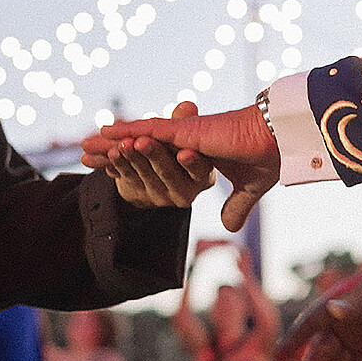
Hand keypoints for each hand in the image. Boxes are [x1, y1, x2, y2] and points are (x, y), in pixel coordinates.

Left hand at [82, 101, 277, 230]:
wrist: (278, 138)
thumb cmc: (267, 157)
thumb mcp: (246, 190)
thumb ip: (235, 207)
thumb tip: (228, 229)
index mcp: (198, 152)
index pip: (159, 156)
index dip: (136, 159)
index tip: (114, 163)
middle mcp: (186, 141)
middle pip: (140, 145)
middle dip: (111, 150)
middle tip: (83, 152)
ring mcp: (184, 135)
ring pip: (138, 137)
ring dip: (110, 142)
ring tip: (82, 145)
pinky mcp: (186, 133)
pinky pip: (150, 132)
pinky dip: (127, 131)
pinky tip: (106, 133)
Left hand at [101, 101, 217, 207]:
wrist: (159, 172)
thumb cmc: (180, 144)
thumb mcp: (185, 133)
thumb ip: (184, 121)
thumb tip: (186, 105)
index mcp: (203, 176)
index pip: (200, 170)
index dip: (193, 162)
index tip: (184, 154)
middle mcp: (184, 191)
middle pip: (168, 172)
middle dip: (153, 155)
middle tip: (141, 141)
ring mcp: (160, 197)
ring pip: (144, 175)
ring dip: (130, 158)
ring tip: (120, 144)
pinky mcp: (139, 195)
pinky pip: (126, 177)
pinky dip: (115, 164)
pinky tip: (107, 153)